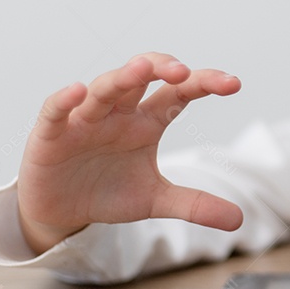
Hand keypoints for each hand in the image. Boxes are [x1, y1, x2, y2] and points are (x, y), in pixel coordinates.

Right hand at [17, 53, 243, 254]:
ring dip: (122, 77)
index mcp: (147, 121)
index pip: (179, 93)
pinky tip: (78, 91)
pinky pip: (55, 111)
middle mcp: (119, 113)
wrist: (62, 213)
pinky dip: (64, 100)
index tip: (234, 84)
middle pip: (141, 77)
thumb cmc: (109, 193)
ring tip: (142, 68)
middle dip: (162, 68)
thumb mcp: (155, 201)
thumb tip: (239, 221)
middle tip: (184, 72)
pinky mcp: (50, 135)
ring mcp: (85, 120)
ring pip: (104, 89)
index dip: (204, 83)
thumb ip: (195, 205)